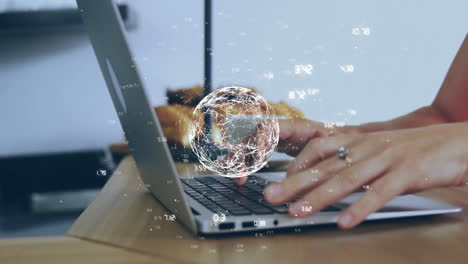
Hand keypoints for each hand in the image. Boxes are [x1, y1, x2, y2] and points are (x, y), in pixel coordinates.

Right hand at [234, 118, 333, 183]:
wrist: (345, 139)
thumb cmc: (341, 142)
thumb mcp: (333, 147)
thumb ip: (320, 152)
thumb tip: (309, 158)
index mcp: (296, 126)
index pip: (269, 128)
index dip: (259, 142)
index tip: (256, 161)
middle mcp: (282, 129)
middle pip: (253, 135)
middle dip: (243, 154)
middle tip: (241, 175)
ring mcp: (276, 137)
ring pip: (249, 143)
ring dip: (240, 160)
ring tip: (239, 179)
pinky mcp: (274, 145)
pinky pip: (253, 151)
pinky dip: (245, 164)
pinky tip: (242, 177)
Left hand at [263, 122, 467, 228]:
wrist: (458, 141)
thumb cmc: (416, 148)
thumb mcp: (380, 149)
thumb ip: (355, 162)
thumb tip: (331, 180)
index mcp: (360, 140)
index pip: (318, 148)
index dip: (297, 165)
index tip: (281, 180)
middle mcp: (368, 147)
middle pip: (325, 167)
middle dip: (295, 183)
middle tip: (271, 196)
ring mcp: (387, 159)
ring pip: (347, 179)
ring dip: (319, 197)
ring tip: (299, 211)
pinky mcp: (408, 173)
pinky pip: (380, 193)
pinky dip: (361, 208)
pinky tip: (345, 222)